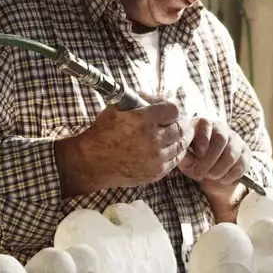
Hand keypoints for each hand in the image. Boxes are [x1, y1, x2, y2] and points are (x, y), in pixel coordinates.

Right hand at [55, 99, 183, 196]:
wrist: (91, 162)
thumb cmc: (103, 133)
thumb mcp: (117, 108)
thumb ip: (142, 100)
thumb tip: (161, 99)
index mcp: (141, 120)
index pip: (173, 110)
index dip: (172, 109)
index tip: (169, 111)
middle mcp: (151, 139)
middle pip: (180, 127)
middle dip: (179, 122)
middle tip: (176, 121)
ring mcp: (155, 158)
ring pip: (181, 144)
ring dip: (179, 137)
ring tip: (175, 134)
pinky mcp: (156, 172)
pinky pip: (175, 160)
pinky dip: (175, 152)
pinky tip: (169, 147)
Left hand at [178, 117, 248, 219]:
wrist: (211, 174)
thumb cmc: (195, 162)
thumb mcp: (186, 160)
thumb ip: (185, 157)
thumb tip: (186, 155)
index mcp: (203, 124)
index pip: (206, 124)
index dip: (202, 140)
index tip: (198, 155)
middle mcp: (221, 128)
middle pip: (220, 139)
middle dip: (209, 160)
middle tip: (200, 172)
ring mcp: (235, 139)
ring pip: (231, 153)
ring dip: (219, 169)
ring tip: (210, 176)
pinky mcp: (245, 153)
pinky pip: (240, 165)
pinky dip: (229, 175)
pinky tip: (221, 179)